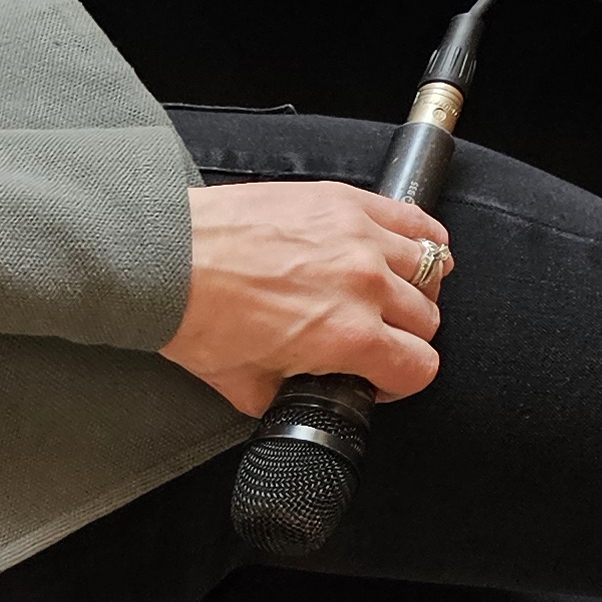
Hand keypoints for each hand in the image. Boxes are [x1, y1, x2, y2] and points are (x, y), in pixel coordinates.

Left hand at [160, 182, 449, 418]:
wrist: (170, 257)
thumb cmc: (199, 314)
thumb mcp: (244, 387)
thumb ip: (288, 398)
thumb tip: (302, 399)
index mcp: (348, 337)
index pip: (418, 368)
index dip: (399, 382)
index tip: (378, 378)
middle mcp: (366, 284)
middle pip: (428, 320)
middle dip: (405, 339)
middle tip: (375, 341)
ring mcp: (361, 236)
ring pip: (431, 268)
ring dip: (417, 289)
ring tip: (390, 297)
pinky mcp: (347, 201)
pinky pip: (415, 219)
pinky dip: (423, 239)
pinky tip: (409, 253)